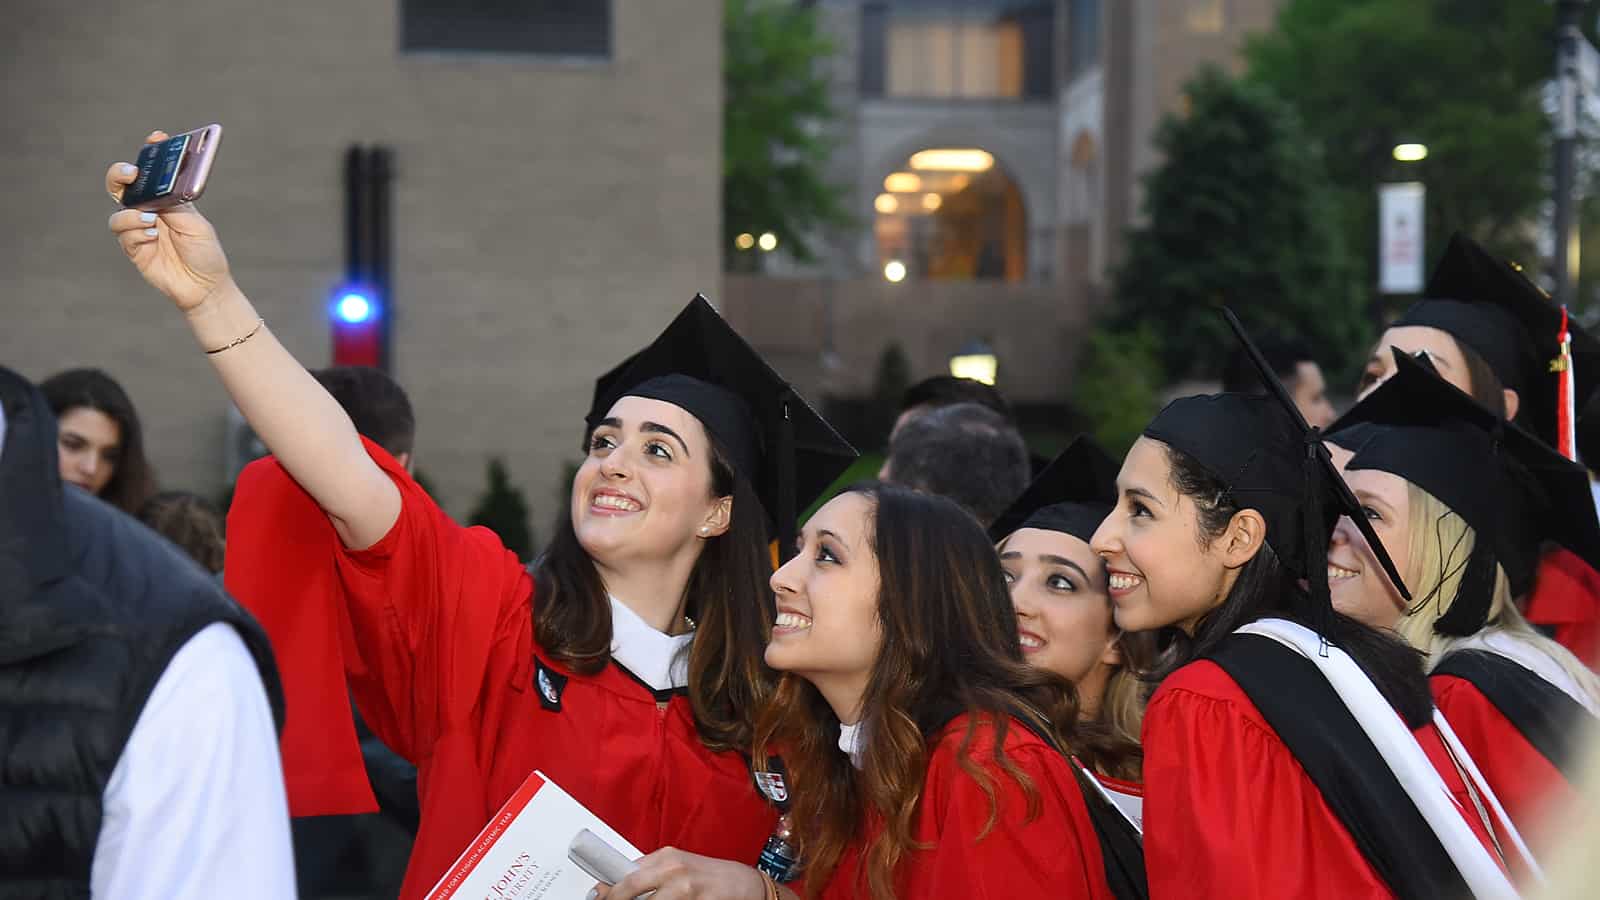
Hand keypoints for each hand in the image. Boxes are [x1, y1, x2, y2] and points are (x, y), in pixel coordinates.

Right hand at [105, 131, 233, 312]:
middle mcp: (149, 210)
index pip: (153, 171)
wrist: (205, 286)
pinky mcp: (134, 248)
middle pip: (122, 186)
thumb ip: (175, 206)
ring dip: (131, 214)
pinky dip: (135, 232)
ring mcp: (139, 229)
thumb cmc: (205, 252)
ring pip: (119, 211)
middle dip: (120, 175)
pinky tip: (151, 237)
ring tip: (151, 221)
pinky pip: (123, 234)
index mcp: (167, 199)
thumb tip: (156, 191)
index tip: (156, 138)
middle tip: (131, 173)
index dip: (151, 152)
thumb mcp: (196, 224)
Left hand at [592, 848, 768, 899]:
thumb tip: (621, 883)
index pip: (627, 873)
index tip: (597, 896)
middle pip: (629, 887)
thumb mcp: (680, 867)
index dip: (609, 891)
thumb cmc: (711, 876)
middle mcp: (672, 869)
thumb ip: (653, 873)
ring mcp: (683, 888)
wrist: (745, 885)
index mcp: (665, 856)